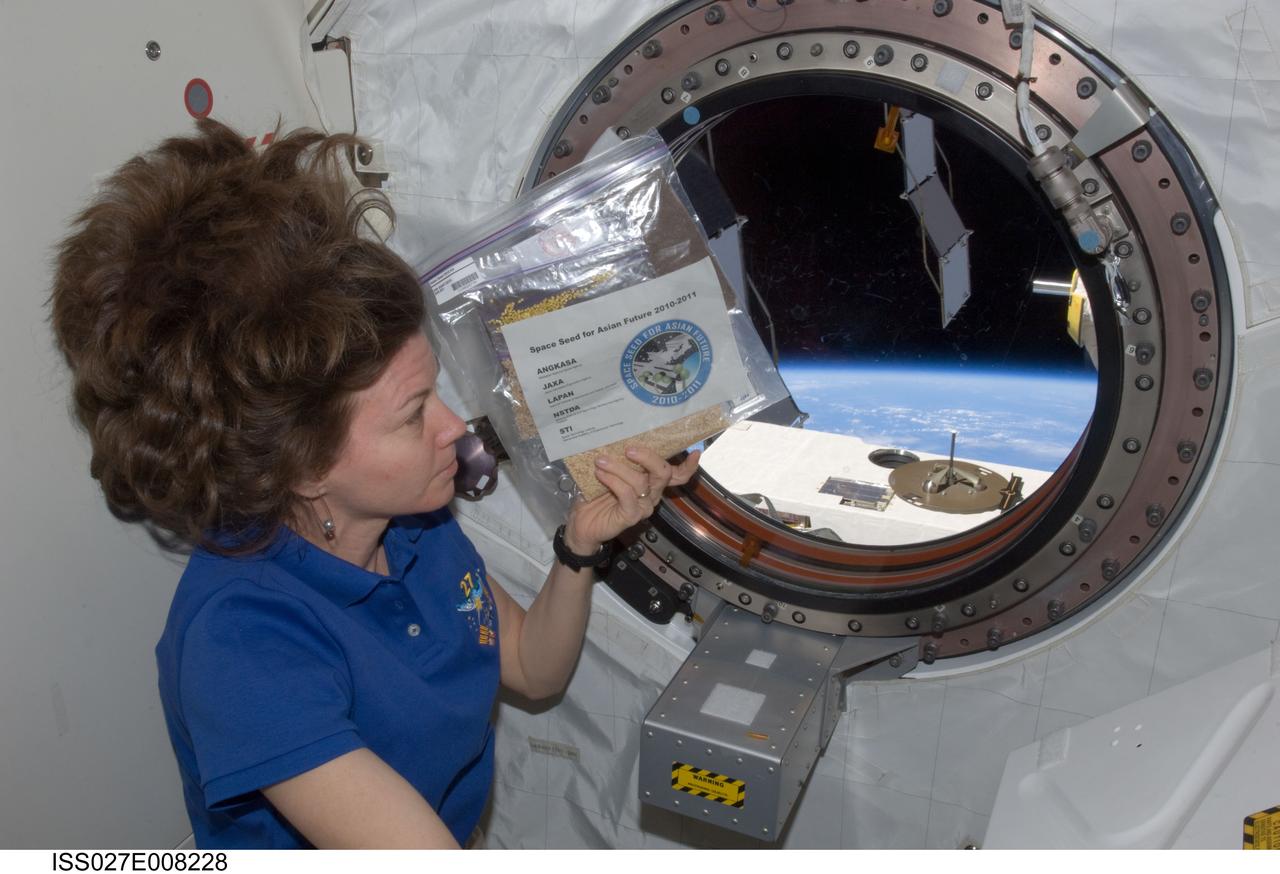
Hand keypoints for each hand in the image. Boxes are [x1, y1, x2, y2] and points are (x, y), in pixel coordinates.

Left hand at [562, 445, 701, 552]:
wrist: (583, 524)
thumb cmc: (596, 496)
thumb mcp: (609, 472)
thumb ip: (619, 459)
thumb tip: (617, 436)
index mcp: (651, 482)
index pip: (678, 475)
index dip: (688, 466)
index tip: (695, 452)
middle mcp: (652, 494)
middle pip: (663, 473)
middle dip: (648, 457)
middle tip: (629, 449)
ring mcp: (643, 506)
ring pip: (641, 481)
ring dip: (619, 467)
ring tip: (600, 461)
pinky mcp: (631, 516)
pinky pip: (627, 495)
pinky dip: (613, 481)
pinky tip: (600, 475)